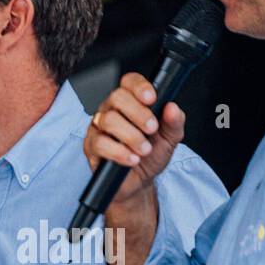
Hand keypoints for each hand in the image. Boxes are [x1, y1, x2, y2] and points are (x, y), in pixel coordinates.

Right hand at [83, 72, 185, 209]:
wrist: (138, 182)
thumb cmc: (151, 156)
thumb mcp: (170, 139)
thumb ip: (174, 122)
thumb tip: (173, 107)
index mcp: (130, 103)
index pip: (129, 82)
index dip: (139, 86)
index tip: (152, 99)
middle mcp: (111, 111)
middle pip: (116, 97)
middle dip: (138, 113)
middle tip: (151, 129)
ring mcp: (98, 128)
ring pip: (109, 120)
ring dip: (131, 136)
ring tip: (144, 149)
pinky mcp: (90, 147)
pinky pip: (100, 143)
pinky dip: (119, 152)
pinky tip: (132, 159)